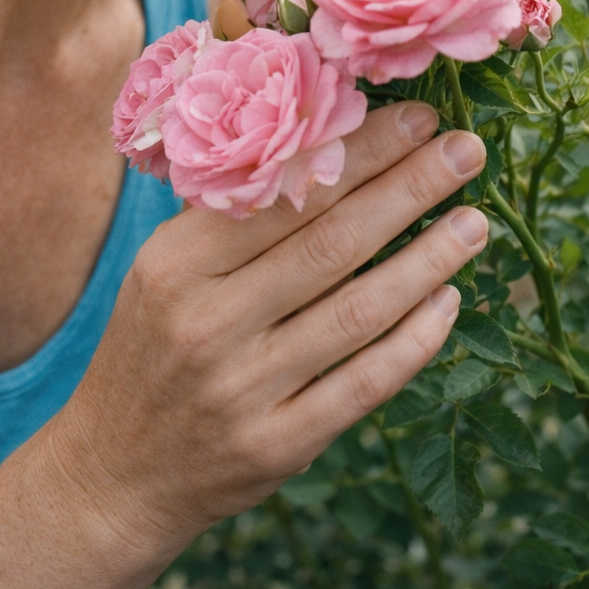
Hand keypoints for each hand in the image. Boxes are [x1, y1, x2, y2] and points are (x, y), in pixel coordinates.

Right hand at [48, 103, 486, 556]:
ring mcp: (243, 389)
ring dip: (428, 260)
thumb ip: (229, 219)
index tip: (414, 116)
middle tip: (465, 149)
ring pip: (358, 310)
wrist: (113, 472)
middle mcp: (207, 321)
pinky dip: (414, 340)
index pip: (281, 194)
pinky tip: (448, 302)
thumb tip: (323, 143)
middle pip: (329, 241)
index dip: (355, 152)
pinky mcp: (276, 446)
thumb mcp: (163, 271)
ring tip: (475, 222)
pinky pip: (363, 384)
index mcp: (175, 263)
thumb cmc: (152, 348)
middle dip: (408, 187)